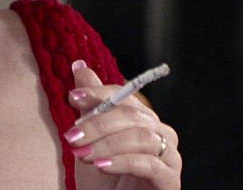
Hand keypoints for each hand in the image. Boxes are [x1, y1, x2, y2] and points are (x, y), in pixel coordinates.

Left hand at [64, 60, 181, 189]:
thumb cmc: (104, 178)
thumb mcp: (90, 139)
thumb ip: (90, 103)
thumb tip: (79, 65)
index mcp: (143, 119)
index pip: (123, 96)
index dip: (98, 94)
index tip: (73, 97)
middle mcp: (161, 132)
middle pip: (131, 116)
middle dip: (97, 124)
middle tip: (71, 137)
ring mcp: (169, 156)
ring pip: (140, 138)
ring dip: (106, 145)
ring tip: (83, 155)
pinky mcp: (170, 179)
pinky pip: (150, 164)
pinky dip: (123, 162)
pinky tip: (101, 166)